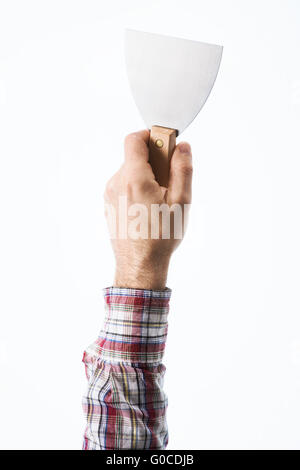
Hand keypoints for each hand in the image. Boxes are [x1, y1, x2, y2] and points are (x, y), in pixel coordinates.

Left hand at [104, 130, 192, 289]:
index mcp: (133, 178)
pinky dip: (137, 189)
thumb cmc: (161, 237)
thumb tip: (183, 147)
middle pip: (134, 157)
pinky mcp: (109, 205)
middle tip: (170, 182)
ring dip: (146, 177)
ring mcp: (110, 195)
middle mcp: (116, 183)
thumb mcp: (181, 202)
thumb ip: (182, 169)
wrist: (140, 266)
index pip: (134, 139)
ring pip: (130, 172)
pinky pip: (124, 186)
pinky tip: (148, 210)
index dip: (151, 136)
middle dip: (154, 162)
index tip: (166, 146)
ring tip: (160, 201)